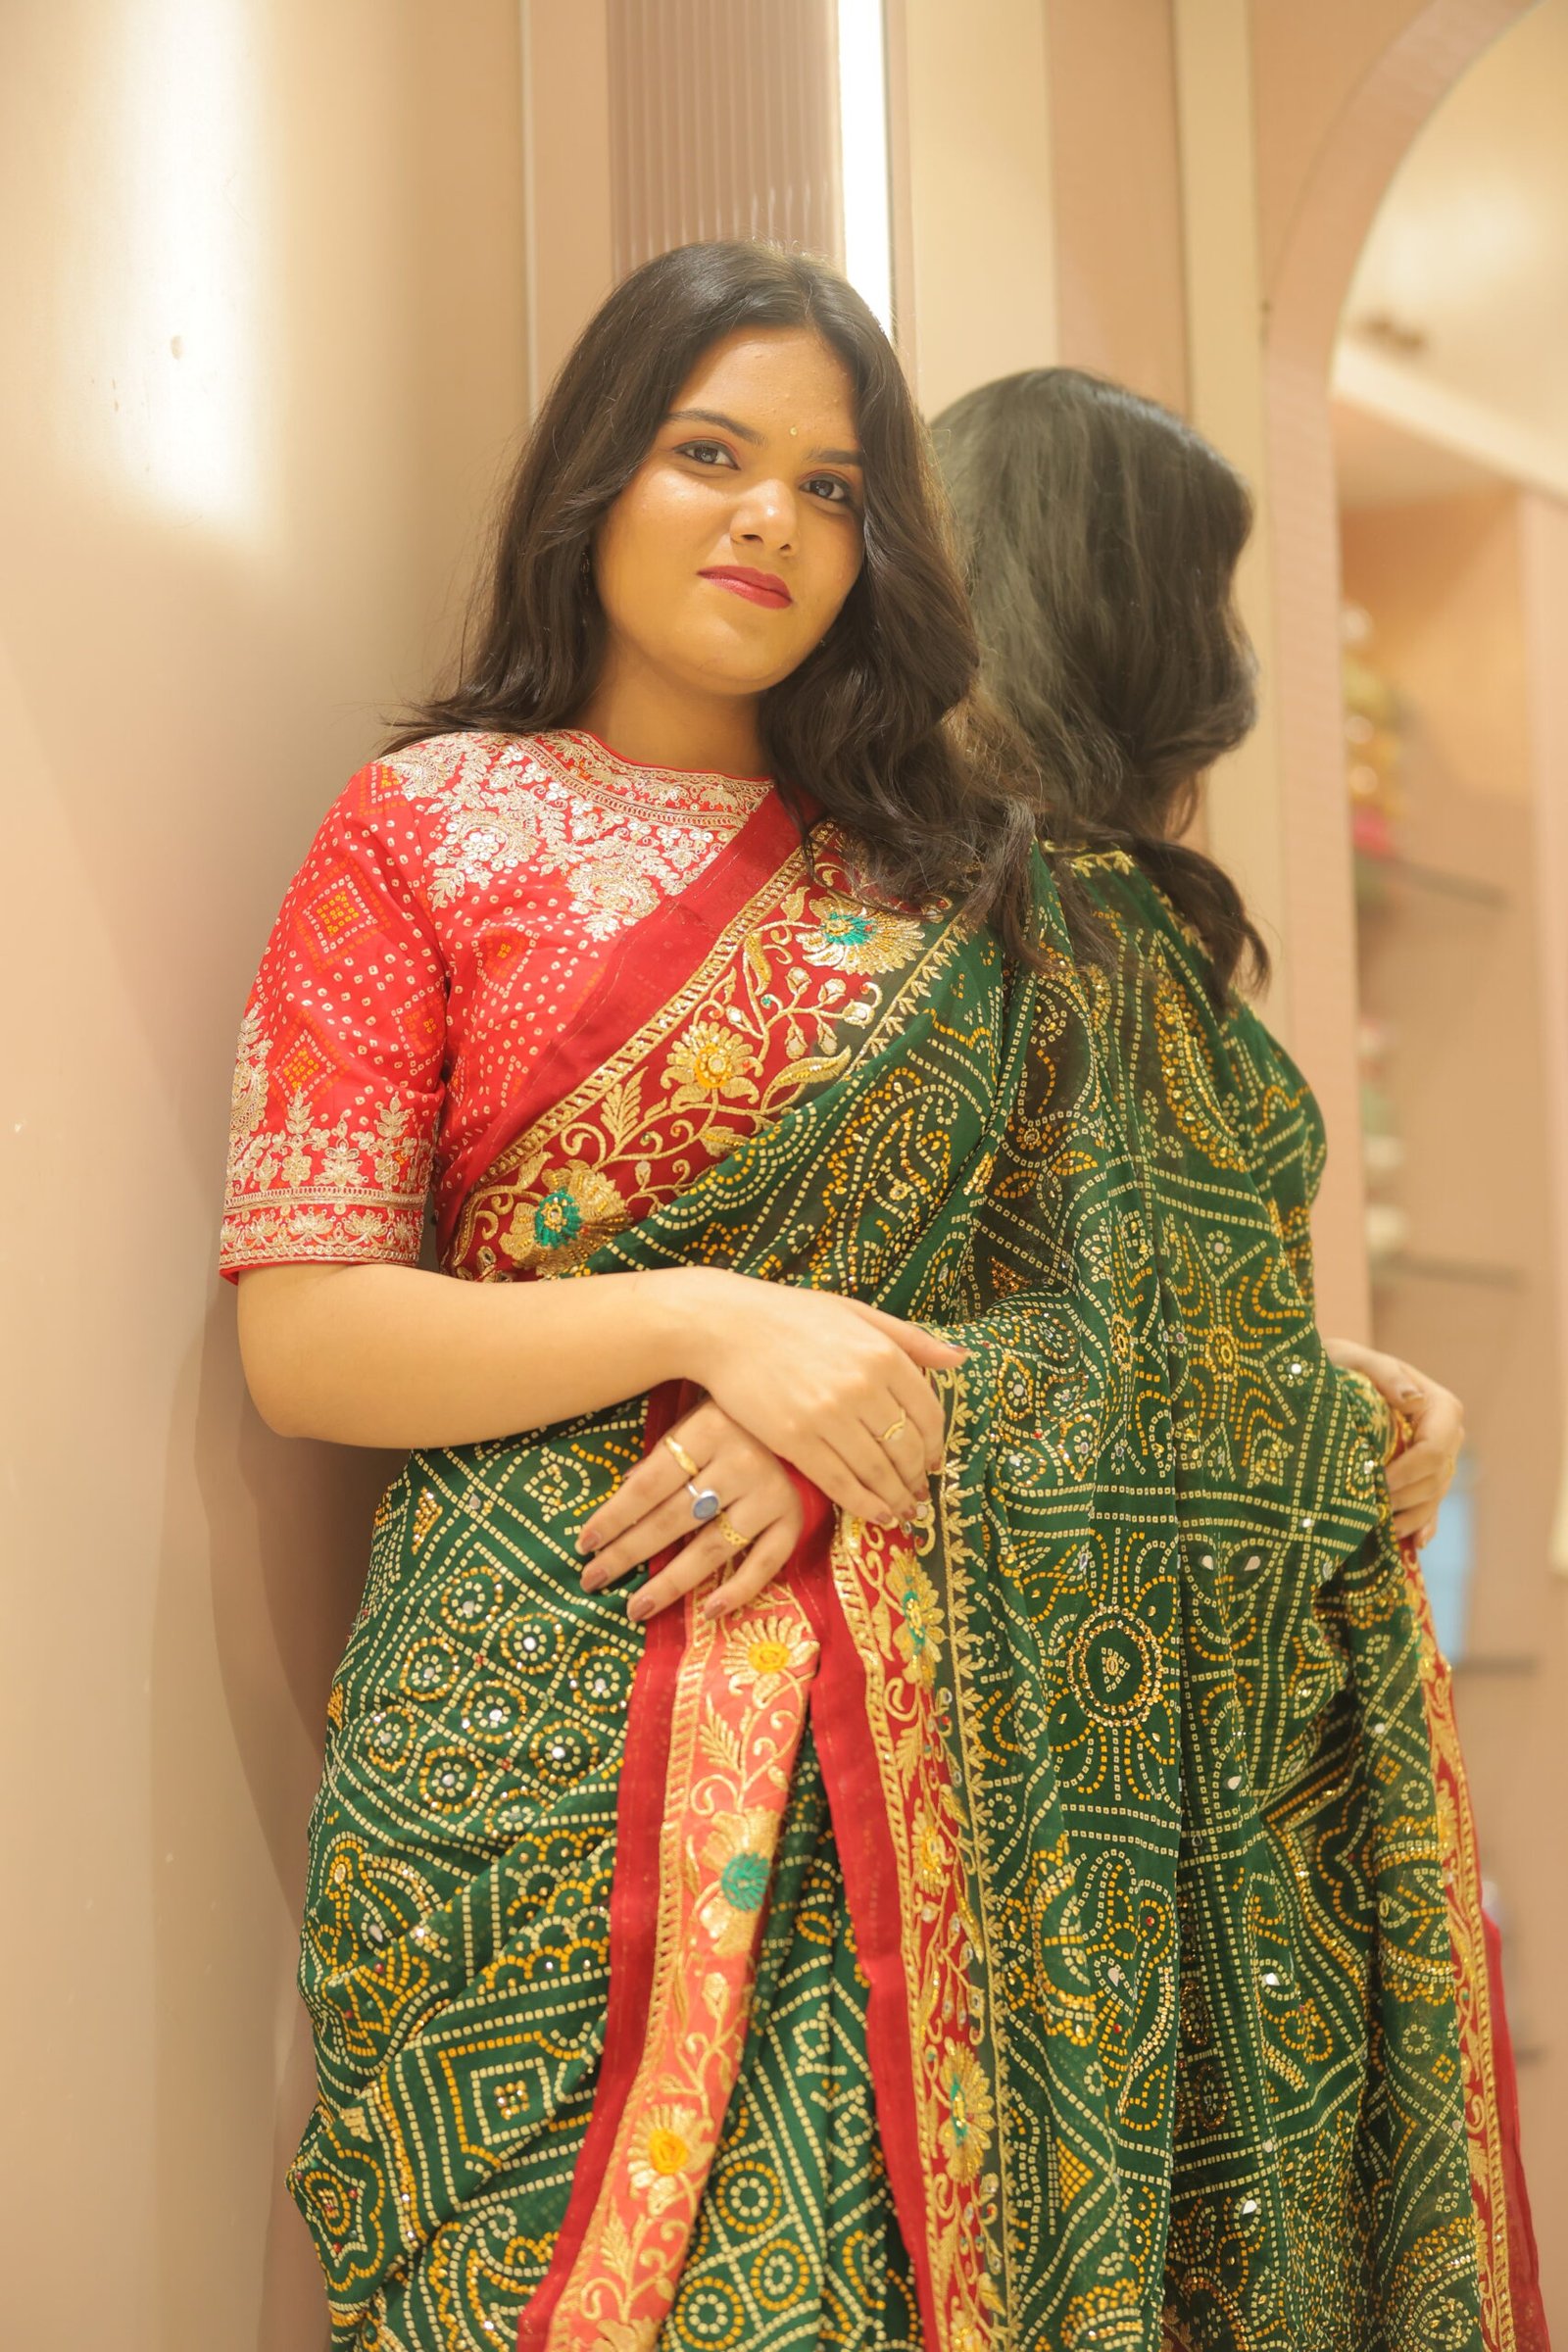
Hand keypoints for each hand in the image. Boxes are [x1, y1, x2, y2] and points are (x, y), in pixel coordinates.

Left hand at [576, 1398, 805, 1623]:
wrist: (807, 1405)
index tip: (584, 1544)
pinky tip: (707, 1611)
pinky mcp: (795, 1517)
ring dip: (670, 1582)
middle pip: (673, 1519)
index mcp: (709, 1430)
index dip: (614, 1517)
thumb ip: (664, 1455)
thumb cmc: (739, 1413)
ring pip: (712, 1547)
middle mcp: (741, 1463)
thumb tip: (623, 1492)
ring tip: (635, 1607)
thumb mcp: (697, 1418)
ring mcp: (771, 1494)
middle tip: (592, 1580)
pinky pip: (766, 1563)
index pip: (649, 1485)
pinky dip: (739, 1589)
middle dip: (628, 1553)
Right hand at [678, 1270, 962, 1525]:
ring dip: (897, 1497)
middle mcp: (863, 1386)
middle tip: (919, 1493)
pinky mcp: (796, 1440)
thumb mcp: (857, 1312)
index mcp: (883, 1353)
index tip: (934, 1461)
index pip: (928, 1413)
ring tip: (903, 1510)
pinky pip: (841, 1483)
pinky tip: (875, 1514)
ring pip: (878, 1471)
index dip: (936, 1444)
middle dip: (918, 1477)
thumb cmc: (790, 1315)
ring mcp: (829, 1416)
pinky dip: (865, 1505)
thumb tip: (962, 1359)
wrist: (724, 1325)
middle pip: (907, 1448)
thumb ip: (911, 1339)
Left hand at [1323, 1335, 1464, 1546]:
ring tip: (1382, 1530)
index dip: (1409, 1472)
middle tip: (1368, 1509)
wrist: (1339, 1374)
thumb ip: (1385, 1374)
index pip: (1435, 1449)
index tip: (1376, 1480)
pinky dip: (1421, 1524)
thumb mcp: (1358, 1360)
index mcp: (1439, 1406)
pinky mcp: (1426, 1476)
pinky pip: (1430, 1505)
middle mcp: (1448, 1434)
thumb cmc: (1346, 1365)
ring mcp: (1440, 1458)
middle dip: (1404, 1497)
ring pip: (1433, 1496)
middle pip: (1436, 1478)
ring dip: (1410, 1516)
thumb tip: (1413, 1400)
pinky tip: (1413, 1542)